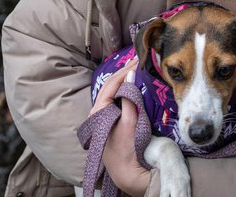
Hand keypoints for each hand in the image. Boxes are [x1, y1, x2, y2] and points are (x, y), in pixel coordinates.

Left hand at [93, 59, 152, 195]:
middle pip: (110, 87)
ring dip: (124, 82)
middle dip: (124, 73)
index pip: (111, 84)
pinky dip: (125, 92)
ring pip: (113, 94)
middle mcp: (97, 114)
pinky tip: (134, 88)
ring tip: (137, 70)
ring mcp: (104, 119)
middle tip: (138, 61)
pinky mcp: (111, 124)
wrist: (127, 174)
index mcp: (98, 112)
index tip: (137, 60)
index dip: (125, 71)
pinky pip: (117, 102)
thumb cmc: (128, 149)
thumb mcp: (131, 121)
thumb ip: (129, 97)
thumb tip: (130, 75)